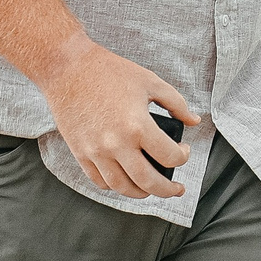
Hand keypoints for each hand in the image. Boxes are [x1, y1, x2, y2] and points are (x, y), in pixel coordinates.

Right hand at [36, 38, 197, 198]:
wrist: (66, 67)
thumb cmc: (107, 70)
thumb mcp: (149, 80)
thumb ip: (175, 102)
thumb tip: (193, 120)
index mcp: (137, 125)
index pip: (169, 157)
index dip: (182, 157)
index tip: (183, 151)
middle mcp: (116, 144)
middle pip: (148, 182)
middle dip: (167, 190)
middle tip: (176, 189)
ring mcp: (96, 152)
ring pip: (123, 188)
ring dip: (141, 193)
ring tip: (151, 188)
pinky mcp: (80, 153)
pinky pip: (100, 181)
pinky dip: (115, 186)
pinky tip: (124, 179)